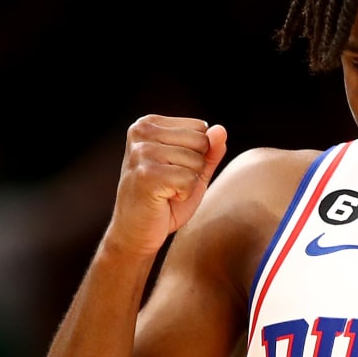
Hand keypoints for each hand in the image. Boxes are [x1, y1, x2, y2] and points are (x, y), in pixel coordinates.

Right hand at [107, 115, 227, 256]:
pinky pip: (189, 179)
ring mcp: (142, 152)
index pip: (200, 127)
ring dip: (189, 183)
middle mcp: (141, 131)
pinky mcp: (146, 174)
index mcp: (149, 124)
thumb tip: (221, 130)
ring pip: (196, 161)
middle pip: (201, 141)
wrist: (136, 233)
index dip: (197, 154)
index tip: (173, 169)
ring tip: (166, 191)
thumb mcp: (193, 171)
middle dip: (195, 167)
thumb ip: (210, 150)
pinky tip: (164, 199)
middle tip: (170, 183)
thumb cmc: (165, 201)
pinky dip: (184, 195)